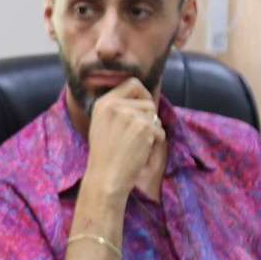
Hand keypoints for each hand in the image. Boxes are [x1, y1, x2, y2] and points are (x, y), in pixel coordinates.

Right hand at [81, 77, 163, 199]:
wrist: (105, 177)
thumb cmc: (104, 155)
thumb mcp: (101, 124)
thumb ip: (116, 109)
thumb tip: (141, 99)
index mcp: (103, 102)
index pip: (131, 83)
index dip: (142, 93)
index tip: (143, 106)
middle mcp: (116, 104)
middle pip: (147, 99)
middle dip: (149, 115)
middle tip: (141, 131)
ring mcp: (130, 114)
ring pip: (154, 115)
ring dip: (152, 129)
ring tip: (137, 144)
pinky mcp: (144, 126)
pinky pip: (160, 130)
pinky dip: (155, 142)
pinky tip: (141, 151)